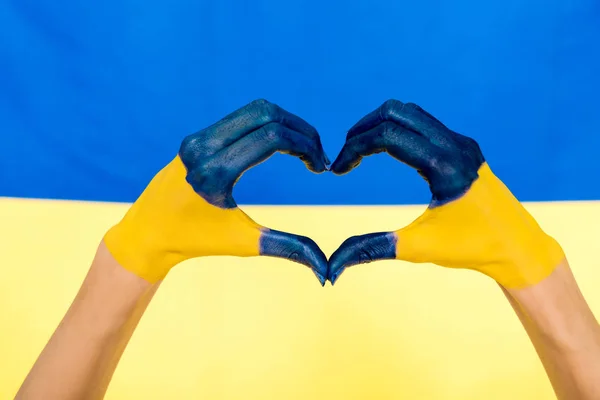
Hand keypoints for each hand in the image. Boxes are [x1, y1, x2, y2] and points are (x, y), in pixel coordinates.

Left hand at [104, 99, 329, 284]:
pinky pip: (241, 118)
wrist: (148, 234)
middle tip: (316, 154)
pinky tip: (281, 146)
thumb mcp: (244, 243)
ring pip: (255, 111)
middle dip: (301, 130)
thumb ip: (288, 249)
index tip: (319, 166)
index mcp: (215, 172)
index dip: (305, 144)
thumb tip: (326, 273)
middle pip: (267, 115)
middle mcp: (204, 147)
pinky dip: (268, 125)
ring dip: (285, 124)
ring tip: (303, 148)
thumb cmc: (195, 241)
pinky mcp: (197, 136)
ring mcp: (198, 138)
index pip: (272, 136)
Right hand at [328, 100, 564, 287]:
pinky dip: (396, 131)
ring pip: (409, 113)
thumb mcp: (417, 248)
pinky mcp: (463, 146)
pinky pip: (422, 124)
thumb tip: (331, 266)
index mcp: (444, 165)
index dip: (354, 147)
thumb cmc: (471, 248)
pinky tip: (385, 153)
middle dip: (362, 130)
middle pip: (395, 112)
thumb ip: (371, 249)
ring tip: (359, 153)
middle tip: (346, 158)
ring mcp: (461, 142)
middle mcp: (455, 144)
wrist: (517, 247)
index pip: (387, 135)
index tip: (338, 170)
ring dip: (378, 127)